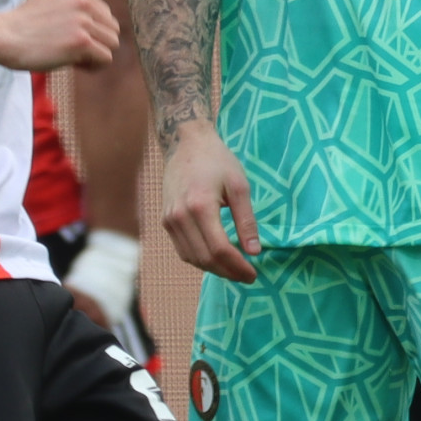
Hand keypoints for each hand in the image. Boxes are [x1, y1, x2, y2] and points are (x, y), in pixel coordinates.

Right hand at [0, 0, 119, 71]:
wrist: (3, 36)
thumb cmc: (20, 24)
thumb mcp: (47, 0)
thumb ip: (70, 5)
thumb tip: (89, 17)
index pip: (105, 14)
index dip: (95, 31)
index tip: (77, 41)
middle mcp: (83, 3)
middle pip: (112, 29)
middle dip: (99, 43)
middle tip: (78, 53)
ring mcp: (83, 22)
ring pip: (112, 44)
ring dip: (97, 55)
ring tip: (77, 60)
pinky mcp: (81, 42)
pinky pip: (105, 58)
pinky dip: (94, 66)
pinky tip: (76, 66)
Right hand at [162, 123, 262, 281]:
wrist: (186, 144)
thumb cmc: (217, 161)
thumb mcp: (239, 186)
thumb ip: (247, 221)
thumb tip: (254, 252)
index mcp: (200, 205)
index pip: (219, 249)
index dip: (237, 266)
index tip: (254, 274)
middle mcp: (180, 216)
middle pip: (204, 258)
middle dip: (228, 272)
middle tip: (248, 276)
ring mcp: (169, 220)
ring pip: (192, 258)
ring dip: (214, 270)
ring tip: (236, 271)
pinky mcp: (166, 221)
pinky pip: (183, 250)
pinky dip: (201, 260)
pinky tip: (218, 259)